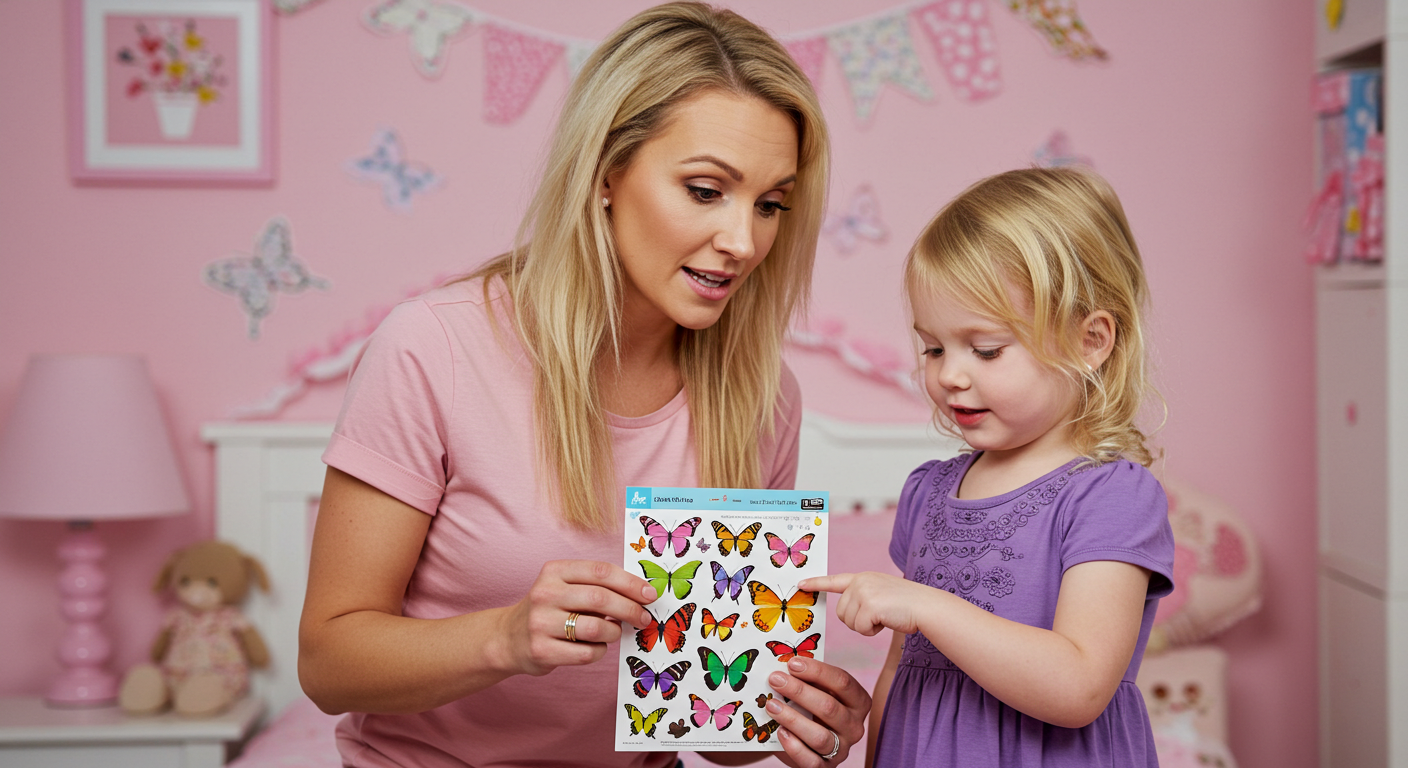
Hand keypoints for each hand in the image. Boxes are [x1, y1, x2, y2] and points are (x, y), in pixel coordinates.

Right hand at [498, 560, 656, 676]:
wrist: (508, 638)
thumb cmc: (549, 610)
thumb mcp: (564, 587)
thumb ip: (596, 586)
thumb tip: (641, 595)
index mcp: (554, 571)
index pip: (601, 572)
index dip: (631, 583)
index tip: (650, 594)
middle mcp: (545, 594)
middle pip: (601, 599)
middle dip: (630, 609)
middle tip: (644, 618)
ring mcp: (541, 623)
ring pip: (597, 628)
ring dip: (614, 632)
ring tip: (615, 632)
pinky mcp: (542, 651)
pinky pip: (587, 653)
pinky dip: (600, 651)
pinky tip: (596, 646)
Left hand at [765, 657, 870, 766]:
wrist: (807, 739)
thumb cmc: (812, 707)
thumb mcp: (816, 690)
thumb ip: (808, 679)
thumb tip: (784, 664)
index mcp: (859, 701)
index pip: (843, 682)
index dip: (817, 671)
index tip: (792, 663)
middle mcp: (855, 726)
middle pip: (829, 707)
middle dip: (799, 691)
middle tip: (775, 680)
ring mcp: (842, 749)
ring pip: (820, 737)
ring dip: (793, 718)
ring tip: (772, 705)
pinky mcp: (826, 767)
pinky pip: (811, 761)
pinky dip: (794, 747)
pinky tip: (780, 732)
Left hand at [801, 572, 931, 636]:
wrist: (927, 606)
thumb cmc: (908, 606)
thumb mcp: (882, 594)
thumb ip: (864, 597)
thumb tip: (848, 613)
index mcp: (863, 578)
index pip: (835, 580)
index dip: (816, 583)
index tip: (800, 584)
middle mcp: (861, 581)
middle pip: (841, 612)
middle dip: (857, 621)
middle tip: (879, 616)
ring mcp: (864, 592)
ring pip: (848, 622)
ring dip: (865, 626)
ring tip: (885, 617)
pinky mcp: (869, 605)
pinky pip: (860, 629)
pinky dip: (873, 631)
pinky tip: (887, 621)